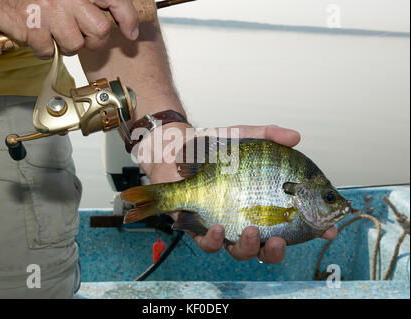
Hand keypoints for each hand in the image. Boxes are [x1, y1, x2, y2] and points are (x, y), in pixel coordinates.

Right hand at [0, 0, 137, 57]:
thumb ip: (88, 1)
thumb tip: (117, 19)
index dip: (128, 19)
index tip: (131, 32)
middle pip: (100, 30)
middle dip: (94, 40)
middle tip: (82, 35)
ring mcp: (50, 11)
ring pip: (76, 45)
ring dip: (65, 44)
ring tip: (52, 31)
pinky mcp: (33, 27)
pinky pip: (49, 52)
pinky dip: (42, 49)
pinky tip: (35, 34)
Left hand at [142, 124, 337, 262]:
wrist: (176, 149)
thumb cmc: (214, 148)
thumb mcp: (243, 136)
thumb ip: (268, 136)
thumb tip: (295, 137)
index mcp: (262, 202)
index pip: (292, 220)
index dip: (312, 229)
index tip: (327, 229)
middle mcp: (245, 218)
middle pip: (266, 246)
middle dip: (275, 250)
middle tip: (278, 241)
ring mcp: (223, 225)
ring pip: (239, 250)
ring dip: (247, 247)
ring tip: (249, 231)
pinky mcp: (198, 228)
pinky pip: (208, 244)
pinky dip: (213, 239)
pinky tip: (216, 227)